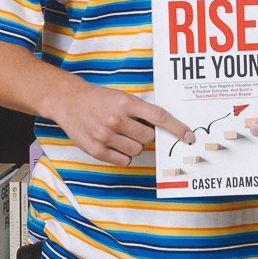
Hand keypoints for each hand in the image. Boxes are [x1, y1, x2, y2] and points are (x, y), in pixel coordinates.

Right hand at [50, 83, 193, 166]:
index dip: (176, 128)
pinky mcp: (96, 150)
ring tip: (120, 134)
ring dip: (133, 145)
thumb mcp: (122, 98)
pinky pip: (123, 161)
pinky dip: (123, 155)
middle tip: (133, 128)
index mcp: (126, 103)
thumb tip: (162, 129)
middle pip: (148, 138)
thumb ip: (140, 112)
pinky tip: (113, 144)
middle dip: (145, 135)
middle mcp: (116, 119)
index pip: (159, 117)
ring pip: (136, 150)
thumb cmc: (100, 99)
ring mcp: (105, 135)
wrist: (69, 101)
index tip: (188, 136)